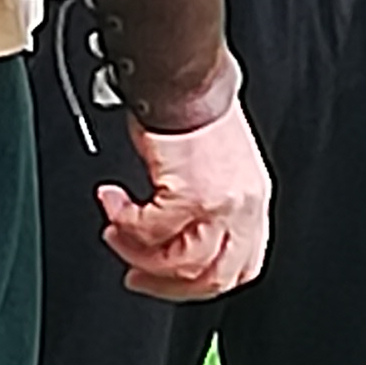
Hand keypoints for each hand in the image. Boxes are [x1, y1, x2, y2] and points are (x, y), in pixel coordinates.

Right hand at [99, 97, 272, 299]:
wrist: (184, 79)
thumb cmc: (195, 108)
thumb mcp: (216, 166)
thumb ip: (208, 206)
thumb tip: (173, 237)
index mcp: (254, 202)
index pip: (242, 268)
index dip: (202, 285)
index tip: (170, 280)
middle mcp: (244, 208)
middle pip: (210, 277)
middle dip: (163, 281)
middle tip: (133, 273)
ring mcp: (221, 205)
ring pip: (177, 262)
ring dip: (136, 251)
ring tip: (115, 229)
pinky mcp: (192, 195)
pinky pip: (149, 231)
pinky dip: (123, 221)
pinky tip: (111, 201)